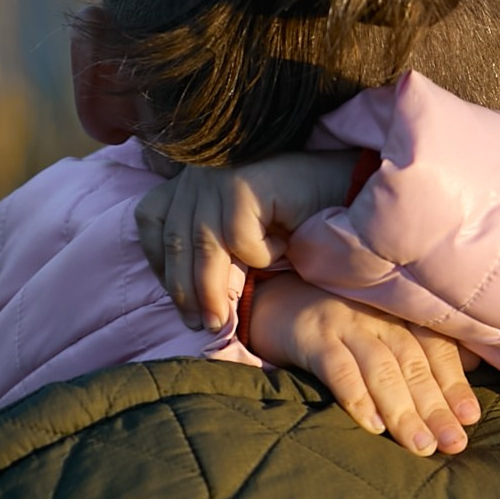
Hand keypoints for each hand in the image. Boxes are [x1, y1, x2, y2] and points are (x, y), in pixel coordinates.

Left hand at [134, 151, 359, 328]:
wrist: (348, 189)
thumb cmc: (299, 217)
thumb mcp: (244, 236)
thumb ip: (213, 252)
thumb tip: (186, 298)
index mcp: (193, 179)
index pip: (151, 217)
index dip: (156, 259)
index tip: (174, 293)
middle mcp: (201, 173)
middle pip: (175, 238)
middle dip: (183, 290)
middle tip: (199, 325)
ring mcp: (221, 176)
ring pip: (203, 245)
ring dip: (210, 291)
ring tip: (220, 321)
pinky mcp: (245, 184)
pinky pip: (240, 238)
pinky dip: (261, 254)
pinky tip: (285, 247)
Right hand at [244, 274, 480, 455]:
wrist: (271, 298)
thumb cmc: (338, 322)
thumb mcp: (381, 326)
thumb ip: (420, 347)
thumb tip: (472, 369)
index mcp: (398, 313)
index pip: (435, 348)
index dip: (454, 384)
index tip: (470, 419)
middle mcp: (377, 315)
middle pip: (413, 363)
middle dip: (436, 406)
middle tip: (453, 443)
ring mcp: (344, 323)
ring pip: (381, 368)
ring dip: (403, 409)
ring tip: (421, 445)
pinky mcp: (311, 335)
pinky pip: (337, 367)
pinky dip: (356, 396)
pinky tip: (371, 425)